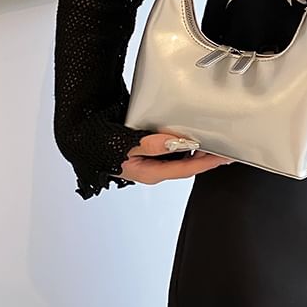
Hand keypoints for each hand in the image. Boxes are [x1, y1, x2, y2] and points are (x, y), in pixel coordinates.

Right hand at [111, 133, 234, 184]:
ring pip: (181, 158)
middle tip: (224, 148)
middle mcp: (153, 169)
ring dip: (196, 150)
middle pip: (188, 165)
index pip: (187, 169)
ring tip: (212, 141)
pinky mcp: (149, 152)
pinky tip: (189, 134)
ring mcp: (151, 162)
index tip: (223, 157)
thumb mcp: (126, 145)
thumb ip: (150, 144)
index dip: (207, 163)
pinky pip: (172, 149)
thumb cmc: (100, 145)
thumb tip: (172, 142)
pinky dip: (183, 143)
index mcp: (151, 173)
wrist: (82, 136)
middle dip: (206, 158)